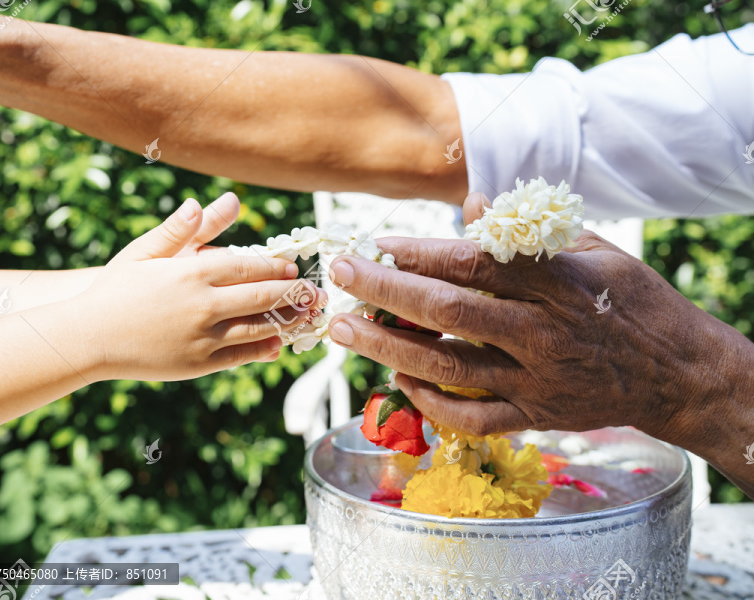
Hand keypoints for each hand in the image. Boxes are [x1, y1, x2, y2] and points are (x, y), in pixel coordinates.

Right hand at [76, 198, 324, 381]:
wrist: (87, 337)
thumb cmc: (115, 290)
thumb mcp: (144, 252)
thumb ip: (180, 229)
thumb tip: (205, 202)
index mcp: (191, 272)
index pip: (248, 266)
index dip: (276, 267)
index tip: (293, 267)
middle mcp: (202, 305)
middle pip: (262, 296)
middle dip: (294, 293)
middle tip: (315, 291)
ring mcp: (201, 338)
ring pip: (258, 328)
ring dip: (289, 321)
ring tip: (309, 316)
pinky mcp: (197, 365)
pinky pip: (240, 356)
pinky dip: (264, 349)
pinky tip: (278, 342)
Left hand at [326, 194, 753, 448]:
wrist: (679, 373)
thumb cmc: (632, 300)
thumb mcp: (594, 249)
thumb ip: (529, 233)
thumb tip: (472, 204)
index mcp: (557, 281)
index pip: (472, 263)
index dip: (416, 252)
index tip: (373, 242)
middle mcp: (542, 331)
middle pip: (448, 310)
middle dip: (385, 291)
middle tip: (340, 275)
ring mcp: (537, 380)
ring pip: (448, 366)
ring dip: (388, 348)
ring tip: (344, 329)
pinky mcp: (537, 417)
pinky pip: (473, 417)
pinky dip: (431, 403)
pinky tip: (399, 381)